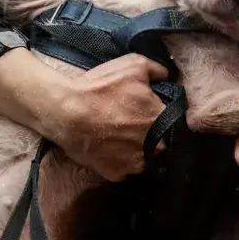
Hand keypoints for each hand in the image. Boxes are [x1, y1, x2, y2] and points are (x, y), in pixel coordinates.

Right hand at [57, 53, 168, 181]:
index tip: (145, 110)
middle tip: (130, 123)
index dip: (159, 114)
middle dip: (149, 133)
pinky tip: (109, 148)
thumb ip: (158, 71)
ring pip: (143, 158)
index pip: (172, 119)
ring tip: (118, 137)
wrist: (66, 112)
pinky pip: (124, 169)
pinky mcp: (117, 174)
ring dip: (136, 150)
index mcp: (161, 119)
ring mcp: (135, 163)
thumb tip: (168, 77)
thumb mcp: (133, 65)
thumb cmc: (100, 88)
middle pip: (160, 141)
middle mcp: (154, 146)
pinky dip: (119, 161)